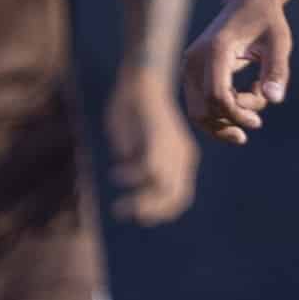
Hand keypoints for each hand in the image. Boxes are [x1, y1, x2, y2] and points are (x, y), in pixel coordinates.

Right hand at [105, 58, 199, 223]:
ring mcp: (169, 149)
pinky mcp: (155, 139)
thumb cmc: (138, 111)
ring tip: (120, 208)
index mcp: (182, 159)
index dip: (163, 211)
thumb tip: (131, 175)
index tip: (142, 217)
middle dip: (151, 212)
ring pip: (161, 188)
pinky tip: (116, 175)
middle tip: (130, 216)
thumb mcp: (144, 141)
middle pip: (173, 197)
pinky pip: (145, 169)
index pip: (179, 196)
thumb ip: (140, 161)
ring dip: (140, 202)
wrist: (142, 82)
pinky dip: (130, 177)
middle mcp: (181, 157)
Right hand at [181, 0, 291, 143]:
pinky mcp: (191, 74)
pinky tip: (244, 97)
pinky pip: (199, 106)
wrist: (248, 2)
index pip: (217, 96)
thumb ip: (277, 70)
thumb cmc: (267, 21)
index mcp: (215, 50)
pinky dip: (222, 113)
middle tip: (257, 115)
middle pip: (202, 110)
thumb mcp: (279, 43)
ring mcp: (189, 67)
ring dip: (227, 119)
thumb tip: (274, 100)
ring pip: (198, 113)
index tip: (258, 120)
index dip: (236, 114)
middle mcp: (194, 59)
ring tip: (254, 101)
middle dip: (231, 120)